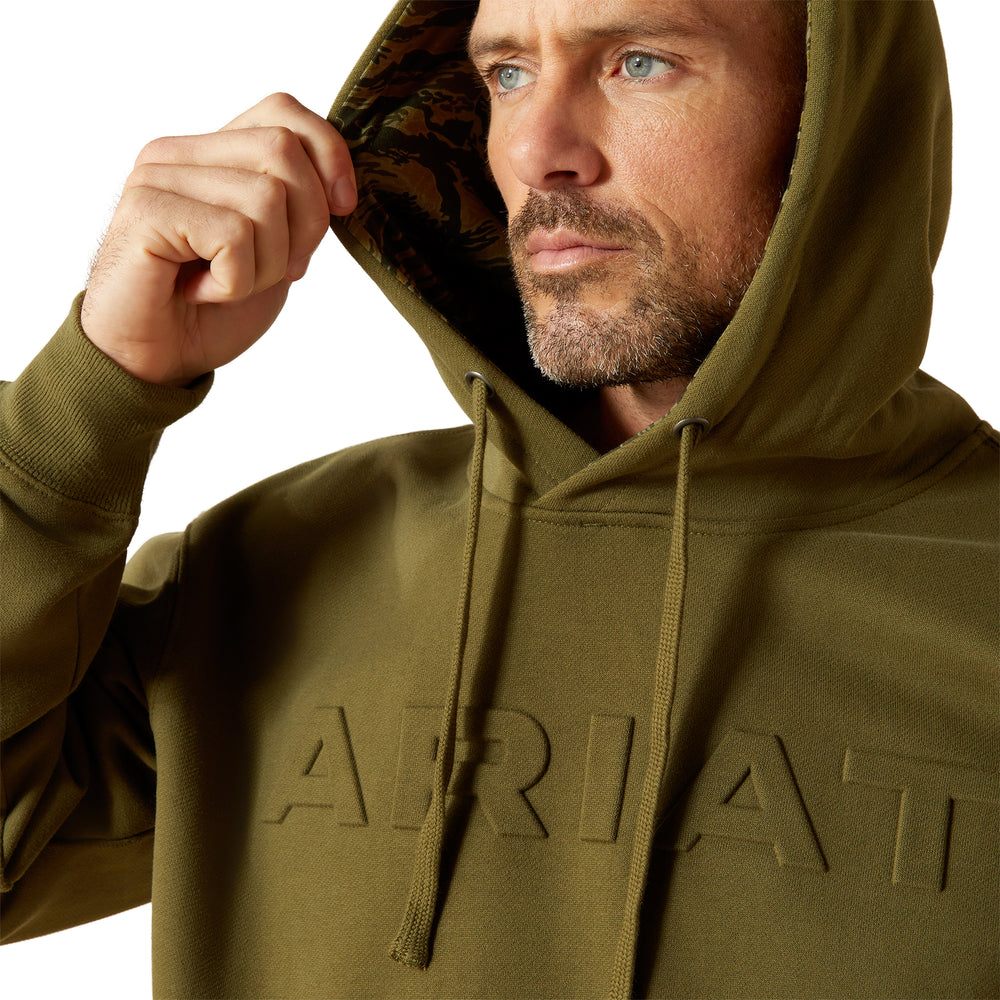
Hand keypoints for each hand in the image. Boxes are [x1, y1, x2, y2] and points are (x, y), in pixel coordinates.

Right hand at [80, 93, 355, 386]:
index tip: (343, 208)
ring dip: (266, 265)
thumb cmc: (211, 313)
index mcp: (213, 154)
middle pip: (284, 152)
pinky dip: (234, 281)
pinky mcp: (147, 210)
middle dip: (305, 226)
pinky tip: (202, 292)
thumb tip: (340, 189)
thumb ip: (300, 210)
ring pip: (266, 197)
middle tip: (275, 271)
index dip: (329, 156)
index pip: (285, 112)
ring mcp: (158, 176)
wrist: (155, 361)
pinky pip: (233, 234)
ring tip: (228, 284)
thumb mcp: (275, 253)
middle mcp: (180, 153)